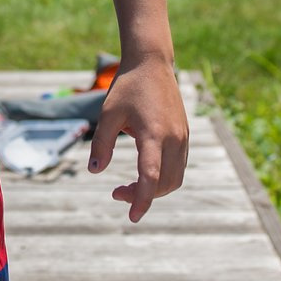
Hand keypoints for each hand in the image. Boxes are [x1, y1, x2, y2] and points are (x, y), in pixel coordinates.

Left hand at [86, 55, 188, 221]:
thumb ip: (101, 144)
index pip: (150, 176)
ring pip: (175, 179)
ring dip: (154, 190)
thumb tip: (95, 172)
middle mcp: (173, 138)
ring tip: (129, 186)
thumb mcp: (108, 114)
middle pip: (164, 183)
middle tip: (117, 192)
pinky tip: (144, 174)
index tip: (132, 217)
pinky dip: (163, 178)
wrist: (152, 64)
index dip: (142, 200)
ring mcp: (182, 138)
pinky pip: (178, 167)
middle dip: (143, 196)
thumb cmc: (127, 87)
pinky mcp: (184, 136)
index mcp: (154, 133)